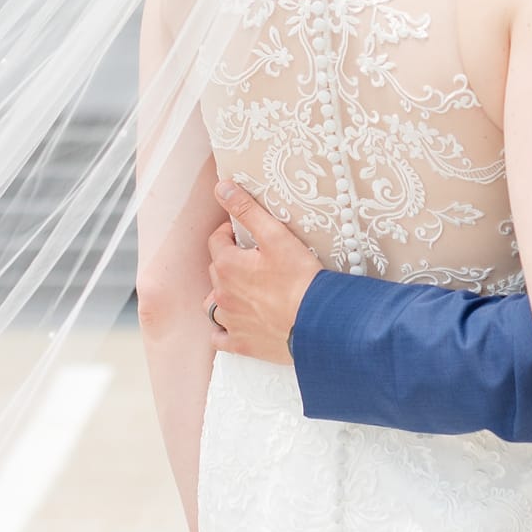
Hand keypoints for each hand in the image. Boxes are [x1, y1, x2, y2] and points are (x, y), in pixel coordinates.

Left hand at [205, 181, 322, 365]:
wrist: (317, 322)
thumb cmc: (300, 278)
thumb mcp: (276, 236)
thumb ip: (247, 210)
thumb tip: (222, 187)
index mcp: (227, 266)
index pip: (217, 241)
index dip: (229, 232)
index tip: (244, 233)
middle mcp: (221, 294)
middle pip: (217, 270)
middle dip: (229, 260)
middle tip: (253, 257)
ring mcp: (230, 321)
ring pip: (214, 304)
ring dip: (224, 293)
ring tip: (244, 288)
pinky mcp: (241, 343)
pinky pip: (219, 337)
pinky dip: (223, 329)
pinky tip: (236, 322)